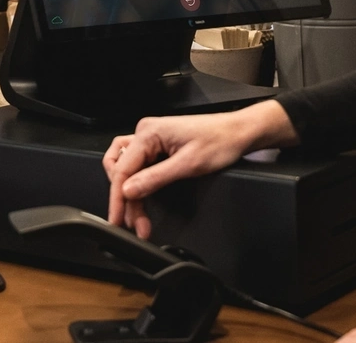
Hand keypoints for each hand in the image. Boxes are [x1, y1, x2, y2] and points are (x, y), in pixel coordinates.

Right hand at [103, 100, 297, 238]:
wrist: (238, 133)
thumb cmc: (219, 142)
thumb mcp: (187, 165)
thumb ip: (154, 178)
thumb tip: (128, 191)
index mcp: (149, 132)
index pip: (122, 169)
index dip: (118, 197)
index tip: (117, 219)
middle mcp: (145, 133)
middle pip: (122, 170)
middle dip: (125, 199)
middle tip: (133, 223)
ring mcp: (151, 138)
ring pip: (127, 169)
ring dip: (129, 194)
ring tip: (137, 217)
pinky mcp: (158, 146)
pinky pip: (139, 166)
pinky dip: (139, 185)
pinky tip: (142, 200)